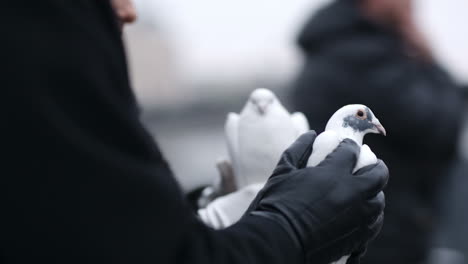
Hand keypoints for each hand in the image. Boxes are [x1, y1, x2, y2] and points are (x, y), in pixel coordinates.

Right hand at [243, 131, 387, 262]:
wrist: (277, 241)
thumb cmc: (276, 203)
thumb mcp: (283, 171)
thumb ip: (299, 149)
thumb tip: (311, 134)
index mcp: (333, 173)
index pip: (351, 151)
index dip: (348, 146)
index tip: (344, 146)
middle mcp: (352, 193)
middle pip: (378, 174)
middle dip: (375, 165)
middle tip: (369, 163)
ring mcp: (358, 217)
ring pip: (379, 200)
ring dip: (373, 192)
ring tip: (364, 190)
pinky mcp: (357, 237)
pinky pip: (374, 223)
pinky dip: (371, 215)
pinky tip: (361, 212)